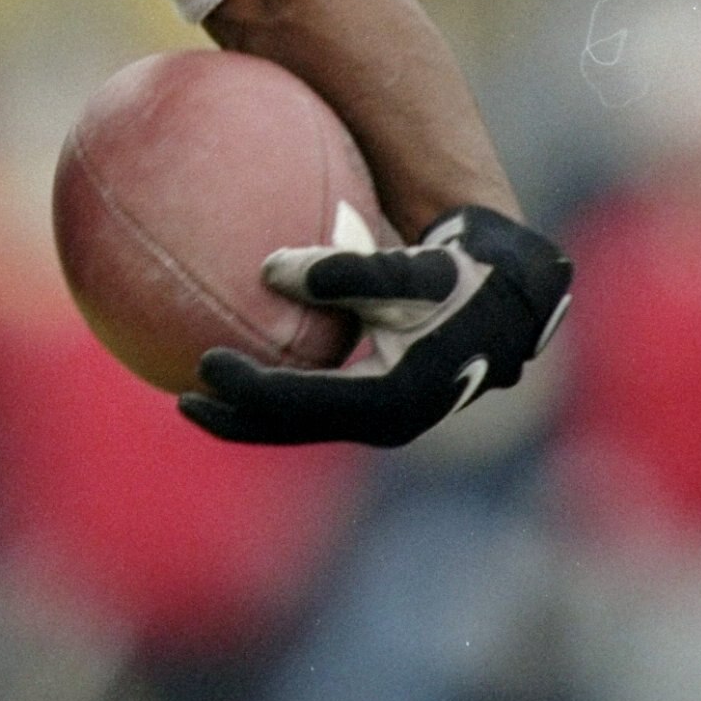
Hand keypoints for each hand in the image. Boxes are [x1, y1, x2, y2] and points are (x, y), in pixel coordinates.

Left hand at [179, 204, 570, 447]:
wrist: (517, 293)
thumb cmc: (463, 274)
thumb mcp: (408, 271)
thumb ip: (343, 272)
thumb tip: (268, 270)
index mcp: (390, 400)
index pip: (297, 404)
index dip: (246, 391)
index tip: (202, 364)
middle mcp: (388, 420)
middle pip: (295, 429)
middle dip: (238, 419)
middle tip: (184, 398)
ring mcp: (389, 415)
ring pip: (308, 422)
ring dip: (257, 413)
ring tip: (203, 392)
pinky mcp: (389, 398)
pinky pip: (323, 401)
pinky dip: (286, 391)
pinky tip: (253, 362)